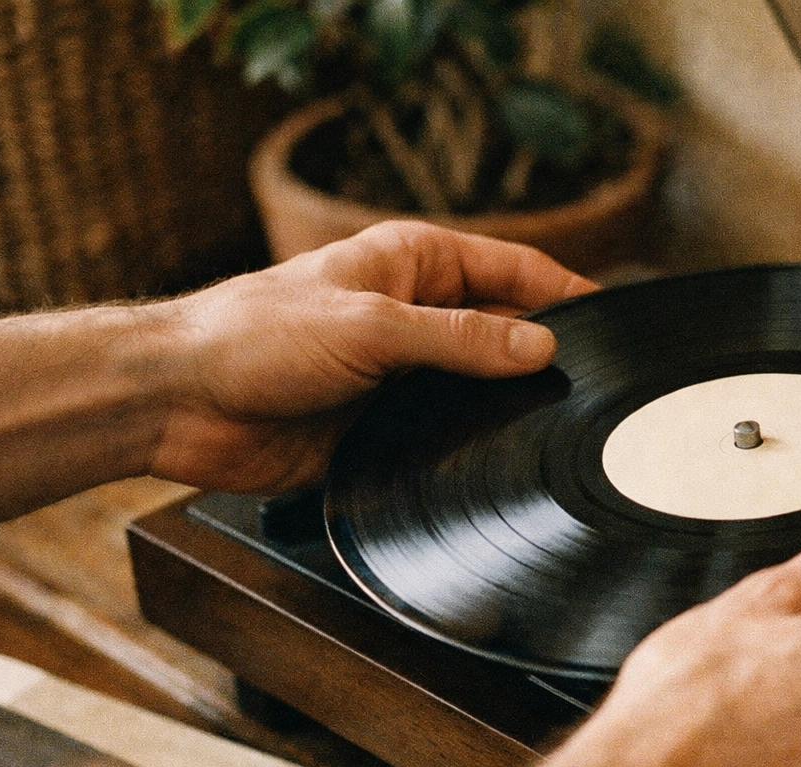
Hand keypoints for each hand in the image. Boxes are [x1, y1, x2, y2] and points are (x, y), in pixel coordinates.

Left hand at [148, 220, 595, 492]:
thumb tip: (540, 346)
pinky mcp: (389, 432)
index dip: (570, 294)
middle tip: (601, 390)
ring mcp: (407, 377)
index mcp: (417, 266)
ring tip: (564, 433)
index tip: (621, 322)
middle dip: (548, 358)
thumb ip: (461, 338)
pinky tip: (505, 467)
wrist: (180, 403)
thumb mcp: (372, 326)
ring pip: (484, 393)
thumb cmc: (254, 336)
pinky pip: (450, 442)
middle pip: (509, 334)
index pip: (517, 271)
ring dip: (512, 410)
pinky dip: (475, 452)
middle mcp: (419, 318)